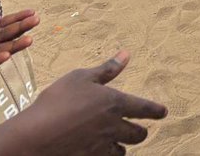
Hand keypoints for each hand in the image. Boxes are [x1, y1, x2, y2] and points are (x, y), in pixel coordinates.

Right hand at [0, 51, 167, 155]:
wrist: (36, 136)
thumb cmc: (57, 101)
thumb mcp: (81, 78)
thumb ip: (107, 69)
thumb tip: (126, 54)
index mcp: (115, 103)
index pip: (145, 108)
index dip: (156, 111)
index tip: (163, 112)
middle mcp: (114, 127)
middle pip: (138, 135)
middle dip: (139, 132)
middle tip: (137, 129)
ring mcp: (103, 147)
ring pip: (122, 151)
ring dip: (121, 146)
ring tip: (115, 142)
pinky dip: (106, 155)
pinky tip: (98, 151)